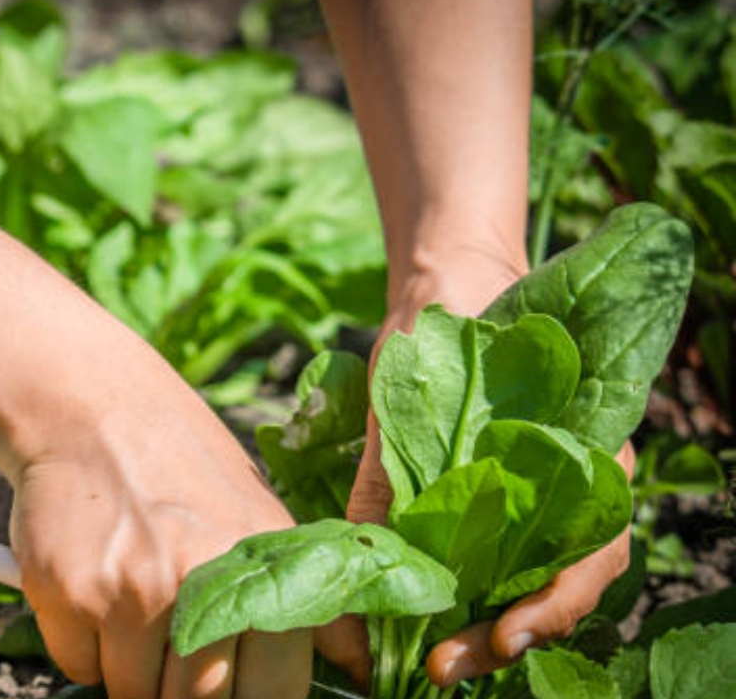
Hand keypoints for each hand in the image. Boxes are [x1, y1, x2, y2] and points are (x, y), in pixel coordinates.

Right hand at [5, 371, 313, 698]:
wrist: (91, 407)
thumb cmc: (181, 466)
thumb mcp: (263, 520)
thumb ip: (309, 599)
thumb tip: (360, 670)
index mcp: (261, 570)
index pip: (272, 693)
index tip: (230, 687)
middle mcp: (199, 583)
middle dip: (185, 693)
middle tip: (175, 653)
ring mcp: (129, 591)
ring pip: (134, 693)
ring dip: (132, 670)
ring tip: (133, 606)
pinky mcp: (68, 590)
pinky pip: (78, 667)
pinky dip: (84, 648)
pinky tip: (94, 590)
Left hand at [316, 256, 633, 687]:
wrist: (450, 287)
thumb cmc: (449, 325)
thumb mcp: (412, 389)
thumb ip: (389, 464)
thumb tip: (356, 549)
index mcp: (586, 454)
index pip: (592, 553)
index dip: (552, 605)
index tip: (502, 636)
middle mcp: (573, 487)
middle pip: (562, 587)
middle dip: (506, 636)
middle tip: (442, 667)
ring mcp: (537, 500)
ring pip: (530, 584)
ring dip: (485, 628)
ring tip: (432, 661)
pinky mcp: (495, 508)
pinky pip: (495, 565)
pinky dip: (465, 599)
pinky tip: (427, 621)